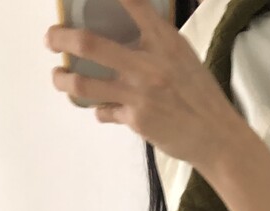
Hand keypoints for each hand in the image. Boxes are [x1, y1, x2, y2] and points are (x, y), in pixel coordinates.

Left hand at [44, 0, 234, 166]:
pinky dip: (100, 111)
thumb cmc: (202, 97)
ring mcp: (139, 93)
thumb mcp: (184, 58)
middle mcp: (148, 64)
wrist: (218, 138)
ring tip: (59, 78)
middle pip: (88, 43)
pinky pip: (104, 112)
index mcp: (165, 41)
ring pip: (83, 84)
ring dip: (63, 80)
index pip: (132, 3)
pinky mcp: (136, 120)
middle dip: (60, 38)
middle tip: (51, 39)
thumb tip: (129, 34)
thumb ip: (157, 43)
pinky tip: (102, 110)